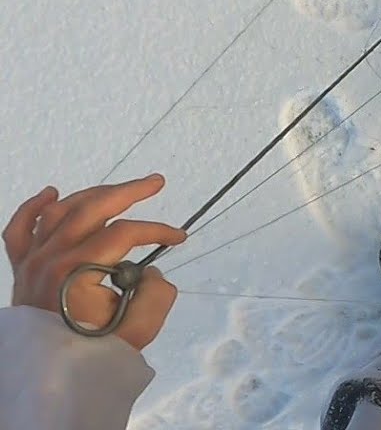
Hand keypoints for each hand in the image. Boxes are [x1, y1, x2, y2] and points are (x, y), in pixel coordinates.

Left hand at [4, 175, 185, 349]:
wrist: (50, 379)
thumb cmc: (92, 354)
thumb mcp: (137, 329)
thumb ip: (156, 293)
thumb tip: (152, 271)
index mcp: (76, 270)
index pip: (124, 233)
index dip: (156, 230)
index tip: (180, 237)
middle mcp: (49, 258)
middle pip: (91, 209)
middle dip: (129, 191)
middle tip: (156, 182)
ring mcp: (31, 262)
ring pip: (59, 211)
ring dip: (92, 195)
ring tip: (120, 190)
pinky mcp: (21, 270)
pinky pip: (20, 230)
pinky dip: (33, 207)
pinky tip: (52, 193)